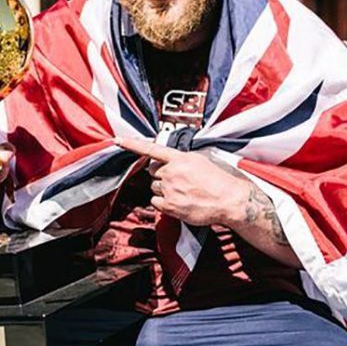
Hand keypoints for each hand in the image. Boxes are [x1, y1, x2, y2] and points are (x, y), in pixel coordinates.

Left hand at [116, 137, 247, 226]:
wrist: (229, 200)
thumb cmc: (219, 180)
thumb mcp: (202, 159)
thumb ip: (182, 158)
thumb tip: (171, 160)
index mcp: (180, 158)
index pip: (151, 148)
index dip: (132, 144)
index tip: (117, 140)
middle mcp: (172, 172)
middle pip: (153, 172)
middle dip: (162, 175)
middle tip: (179, 180)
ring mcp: (170, 189)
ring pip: (154, 187)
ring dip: (164, 189)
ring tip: (182, 192)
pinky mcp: (170, 206)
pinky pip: (155, 202)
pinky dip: (163, 203)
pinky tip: (178, 201)